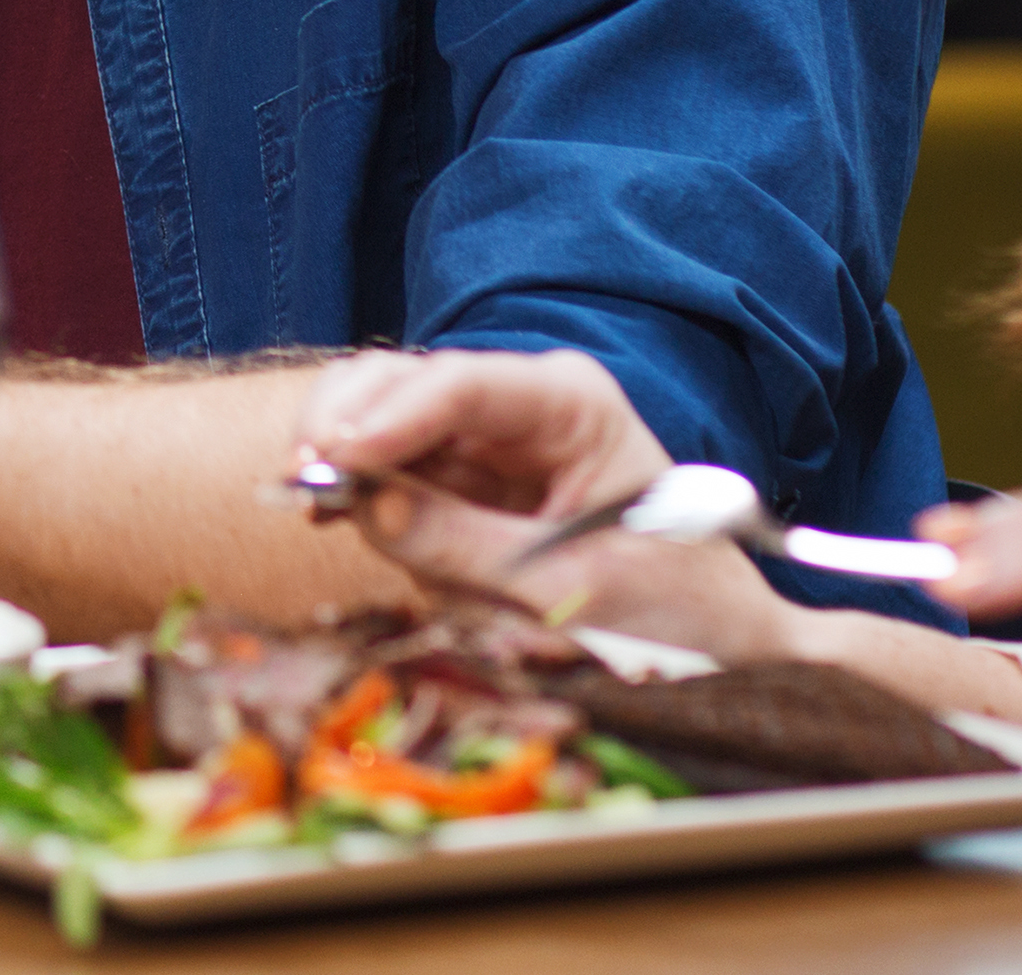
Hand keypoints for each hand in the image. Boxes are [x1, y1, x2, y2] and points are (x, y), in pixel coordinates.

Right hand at [294, 349, 800, 658]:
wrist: (718, 640)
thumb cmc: (675, 606)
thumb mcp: (573, 584)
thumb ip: (468, 545)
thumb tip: (369, 508)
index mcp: (571, 402)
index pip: (460, 384)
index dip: (387, 416)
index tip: (334, 458)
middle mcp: (520, 401)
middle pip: (403, 382)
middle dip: (347, 425)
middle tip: (303, 485)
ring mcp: (485, 435)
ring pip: (380, 412)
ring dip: (342, 455)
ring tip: (315, 507)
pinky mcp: (461, 476)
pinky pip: (389, 463)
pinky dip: (355, 484)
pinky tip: (331, 514)